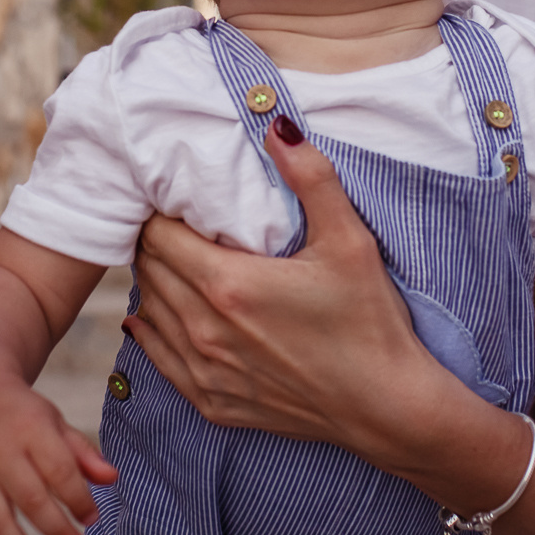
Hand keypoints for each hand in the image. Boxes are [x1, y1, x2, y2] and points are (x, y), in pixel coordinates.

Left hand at [124, 116, 431, 448]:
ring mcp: (204, 370)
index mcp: (227, 284)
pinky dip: (154, 332)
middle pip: (148, 271)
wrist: (386, 408)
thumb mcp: (349, 241)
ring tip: (177, 266)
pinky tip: (157, 318)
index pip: (159, 235)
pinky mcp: (212, 401)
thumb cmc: (370, 323)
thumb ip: (310, 178)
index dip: (164, 213)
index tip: (181, 203)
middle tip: (179, 229)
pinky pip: (158, 360)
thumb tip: (277, 127)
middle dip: (157, 244)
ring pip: (148, 313)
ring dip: (156, 286)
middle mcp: (203, 329)